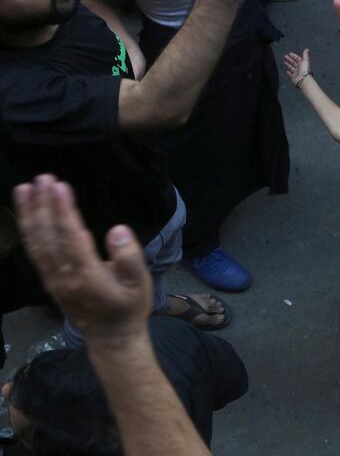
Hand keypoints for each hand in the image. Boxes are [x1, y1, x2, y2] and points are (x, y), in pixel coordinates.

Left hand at [14, 175, 151, 344]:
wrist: (111, 336)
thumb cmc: (129, 307)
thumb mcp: (140, 284)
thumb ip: (130, 257)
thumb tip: (116, 229)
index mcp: (87, 277)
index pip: (71, 237)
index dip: (63, 211)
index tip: (59, 186)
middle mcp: (63, 277)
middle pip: (48, 236)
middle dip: (43, 205)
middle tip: (42, 178)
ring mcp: (53, 279)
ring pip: (36, 242)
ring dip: (29, 214)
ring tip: (24, 188)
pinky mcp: (49, 279)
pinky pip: (35, 251)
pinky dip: (28, 229)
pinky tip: (27, 214)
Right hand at [283, 49, 311, 86]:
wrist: (303, 80)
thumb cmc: (305, 71)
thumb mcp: (305, 61)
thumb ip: (305, 55)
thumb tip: (306, 49)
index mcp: (302, 64)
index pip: (297, 58)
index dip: (294, 56)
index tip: (289, 53)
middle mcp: (299, 68)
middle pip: (293, 62)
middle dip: (289, 59)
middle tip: (285, 56)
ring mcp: (296, 73)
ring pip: (291, 67)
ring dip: (288, 64)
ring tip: (284, 61)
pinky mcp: (294, 77)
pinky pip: (291, 74)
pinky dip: (289, 72)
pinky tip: (287, 71)